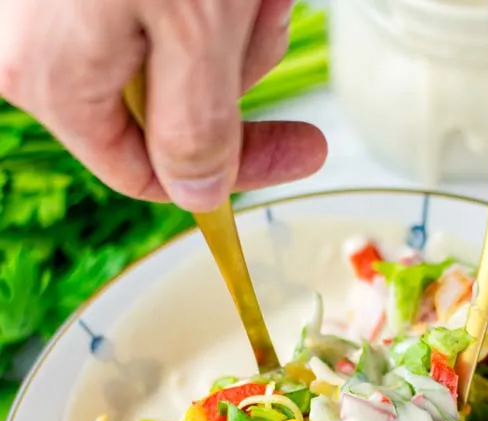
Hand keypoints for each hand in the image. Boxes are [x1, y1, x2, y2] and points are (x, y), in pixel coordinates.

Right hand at [0, 0, 326, 210]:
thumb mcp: (190, 29)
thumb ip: (194, 130)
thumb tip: (197, 194)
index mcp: (53, 80)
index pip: (149, 171)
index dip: (239, 168)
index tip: (306, 148)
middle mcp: (40, 46)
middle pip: (169, 105)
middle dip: (238, 63)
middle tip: (268, 7)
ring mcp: (60, 8)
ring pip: (175, 48)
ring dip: (235, 15)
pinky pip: (165, 7)